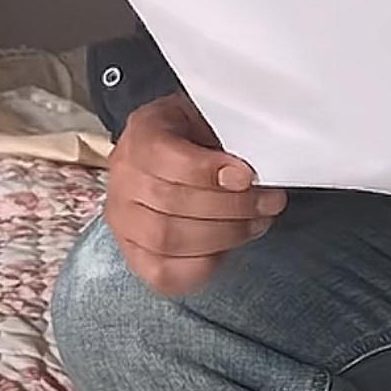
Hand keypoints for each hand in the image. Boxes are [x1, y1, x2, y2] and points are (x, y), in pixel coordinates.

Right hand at [104, 92, 287, 296]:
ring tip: (256, 223)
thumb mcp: (209, 117)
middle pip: (171, 203)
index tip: (246, 176)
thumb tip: (247, 175)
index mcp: (142, 134)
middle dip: (231, 208)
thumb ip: (227, 139)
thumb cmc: (194, 136)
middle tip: (268, 202)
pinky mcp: (132, 252)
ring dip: (224, 236)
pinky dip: (200, 267)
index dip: (208, 172)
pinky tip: (225, 250)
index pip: (166, 158)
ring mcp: (123, 218)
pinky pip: (162, 273)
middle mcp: (124, 177)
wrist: (168, 146)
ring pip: (166, 239)